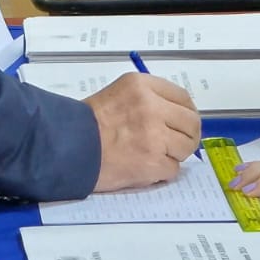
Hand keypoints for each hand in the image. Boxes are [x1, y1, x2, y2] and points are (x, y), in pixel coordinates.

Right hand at [84, 72, 200, 191]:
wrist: (68, 147)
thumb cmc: (88, 123)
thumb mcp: (120, 94)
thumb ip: (149, 99)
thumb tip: (178, 116)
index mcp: (142, 86)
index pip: (183, 98)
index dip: (186, 113)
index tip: (182, 123)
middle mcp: (152, 107)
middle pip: (191, 123)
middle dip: (187, 136)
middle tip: (175, 145)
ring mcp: (154, 135)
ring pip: (186, 147)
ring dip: (174, 155)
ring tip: (154, 156)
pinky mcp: (152, 161)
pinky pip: (173, 169)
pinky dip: (162, 172)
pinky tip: (145, 168)